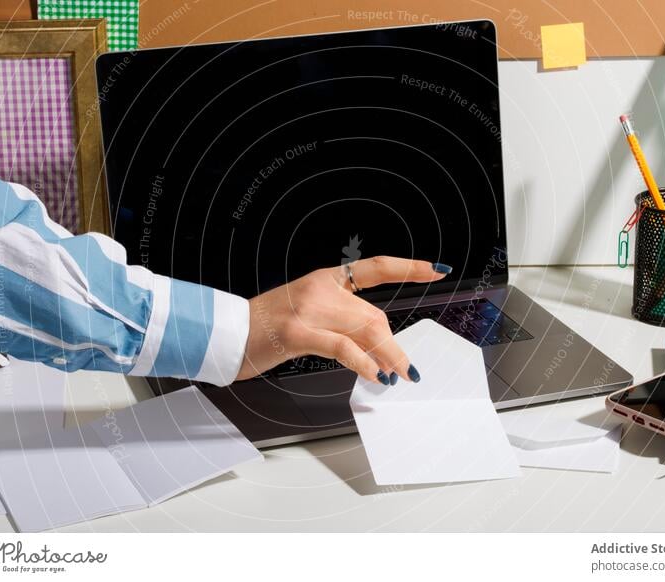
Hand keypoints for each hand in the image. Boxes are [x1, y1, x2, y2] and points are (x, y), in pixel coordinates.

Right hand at [236, 256, 451, 383]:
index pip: (375, 268)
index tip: (437, 268)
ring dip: (387, 358)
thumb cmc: (266, 326)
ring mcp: (308, 308)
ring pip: (364, 330)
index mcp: (325, 279)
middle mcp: (320, 288)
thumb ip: (341, 320)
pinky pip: (341, 346)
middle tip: (407, 369)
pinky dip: (363, 362)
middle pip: (373, 315)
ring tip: (397, 376)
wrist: (226, 333)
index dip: (409, 267)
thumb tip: (377, 348)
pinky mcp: (296, 332)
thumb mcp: (308, 313)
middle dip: (394, 346)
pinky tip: (374, 375)